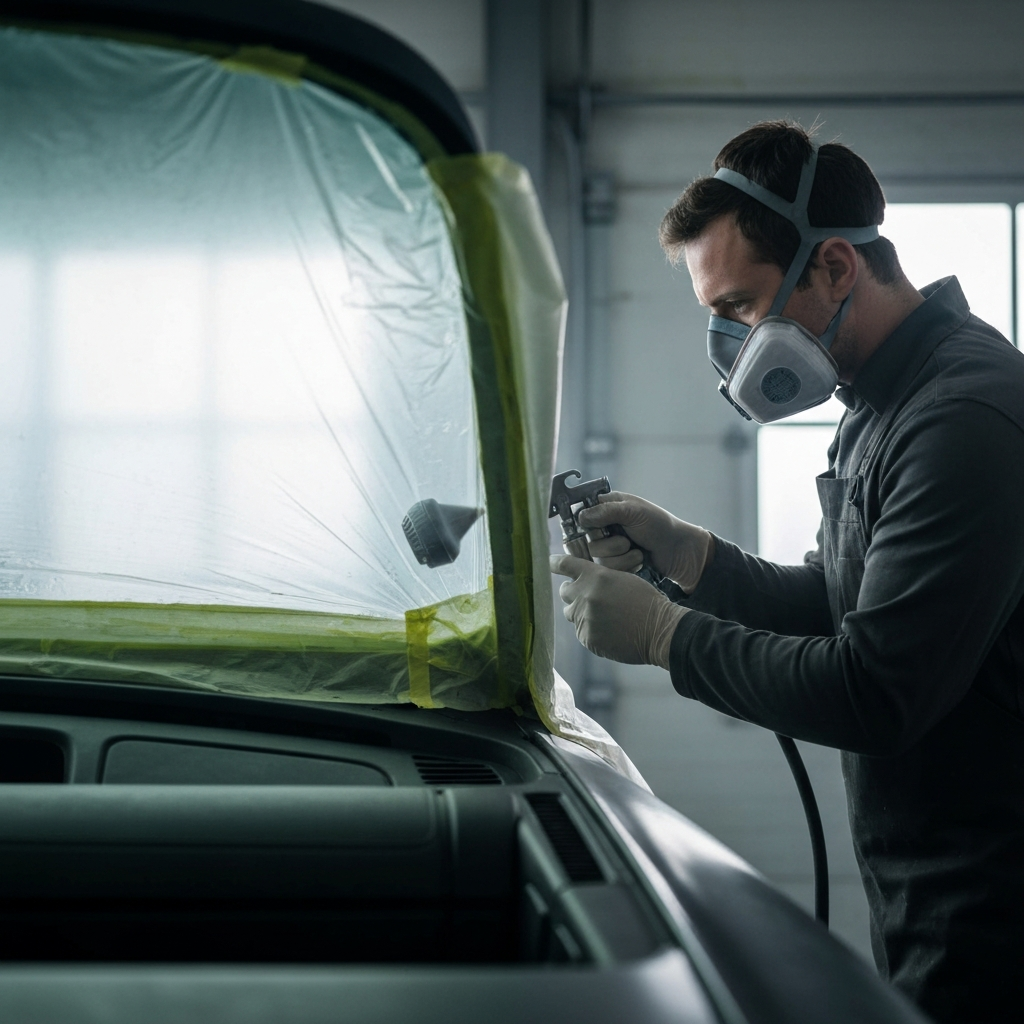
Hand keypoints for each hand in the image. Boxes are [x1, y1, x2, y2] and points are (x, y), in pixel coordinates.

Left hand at [550, 554, 686, 667]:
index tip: (549, 563)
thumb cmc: (646, 602)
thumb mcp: (623, 579)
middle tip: (585, 596)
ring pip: (571, 613)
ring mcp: (584, 618)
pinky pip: (580, 631)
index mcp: (596, 576)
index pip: (565, 565)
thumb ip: (599, 579)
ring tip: (602, 616)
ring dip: (580, 612)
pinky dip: (590, 631)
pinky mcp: (586, 637)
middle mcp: (585, 595)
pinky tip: (608, 631)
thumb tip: (583, 582)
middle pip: (564, 591)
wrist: (659, 629)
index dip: (555, 563)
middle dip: (572, 593)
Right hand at [577, 491, 711, 592]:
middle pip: (587, 542)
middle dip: (610, 545)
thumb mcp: (634, 511)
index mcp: (607, 508)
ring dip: (621, 558)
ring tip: (638, 552)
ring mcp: (609, 547)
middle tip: (627, 541)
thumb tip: (581, 516)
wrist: (678, 551)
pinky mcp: (615, 564)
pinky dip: (625, 567)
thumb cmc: (660, 525)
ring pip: (597, 559)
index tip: (599, 530)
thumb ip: (606, 511)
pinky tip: (638, 561)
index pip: (581, 516)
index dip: (587, 526)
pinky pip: (608, 571)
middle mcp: (604, 527)